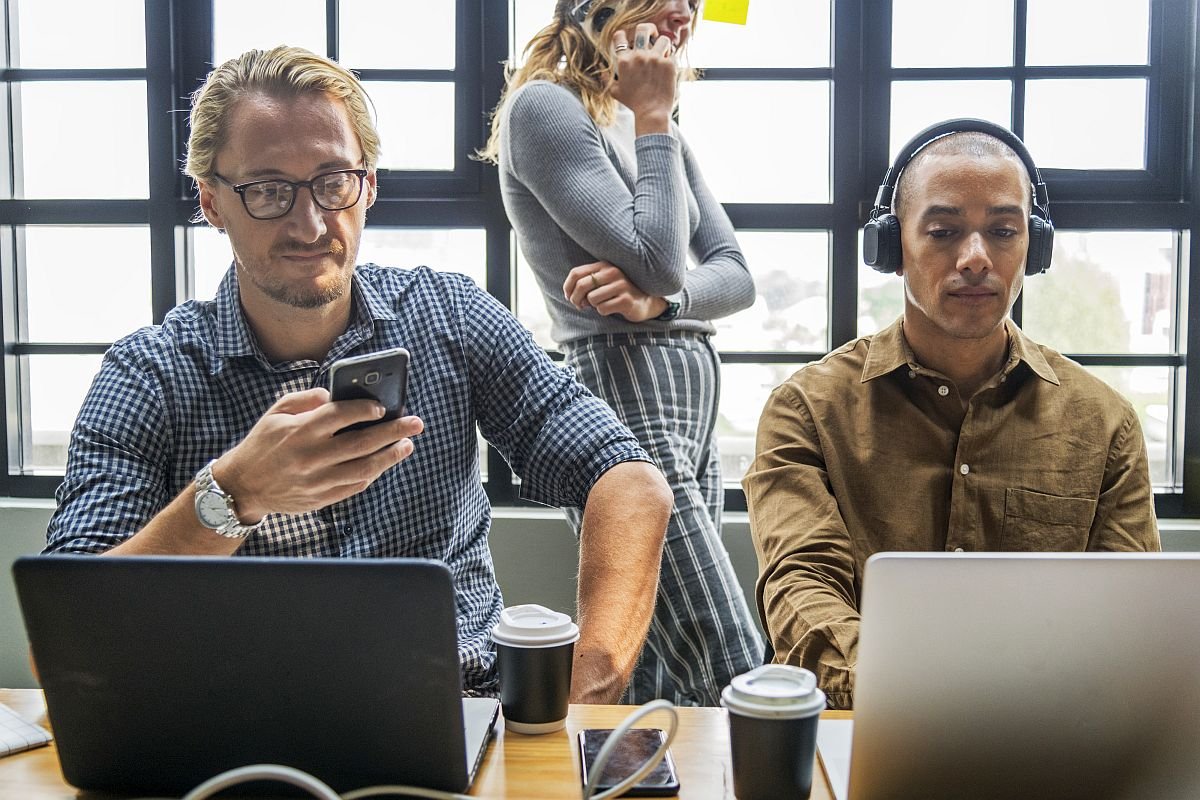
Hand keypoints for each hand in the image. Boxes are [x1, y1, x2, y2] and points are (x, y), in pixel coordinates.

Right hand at [213, 387, 423, 521]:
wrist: (242, 486)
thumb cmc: (263, 444)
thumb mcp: (276, 413)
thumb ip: (305, 399)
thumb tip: (334, 395)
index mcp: (300, 431)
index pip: (340, 415)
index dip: (365, 410)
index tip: (383, 407)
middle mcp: (311, 456)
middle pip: (361, 443)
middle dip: (393, 432)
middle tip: (415, 423)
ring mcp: (317, 480)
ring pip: (364, 468)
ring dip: (390, 456)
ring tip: (406, 445)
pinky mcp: (320, 499)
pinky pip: (354, 486)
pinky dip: (372, 474)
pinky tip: (384, 462)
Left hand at [563, 261, 668, 321]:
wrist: (645, 301)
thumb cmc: (618, 292)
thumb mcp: (603, 282)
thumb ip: (586, 283)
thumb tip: (569, 295)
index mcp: (604, 265)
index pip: (576, 273)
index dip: (568, 287)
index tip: (568, 297)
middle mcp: (613, 272)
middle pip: (582, 286)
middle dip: (576, 299)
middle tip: (580, 306)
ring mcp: (621, 285)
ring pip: (592, 298)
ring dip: (593, 306)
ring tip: (601, 305)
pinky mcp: (626, 300)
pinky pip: (603, 309)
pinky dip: (603, 312)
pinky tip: (612, 309)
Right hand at [609, 24, 676, 135]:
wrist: (652, 112)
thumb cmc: (633, 103)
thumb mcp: (615, 92)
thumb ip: (607, 80)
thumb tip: (602, 73)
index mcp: (624, 60)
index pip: (620, 36)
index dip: (623, 35)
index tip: (628, 39)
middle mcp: (639, 56)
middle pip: (643, 28)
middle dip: (649, 29)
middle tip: (653, 35)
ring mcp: (655, 58)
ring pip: (663, 39)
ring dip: (663, 46)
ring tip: (663, 54)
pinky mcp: (669, 64)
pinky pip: (672, 55)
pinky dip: (670, 61)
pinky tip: (667, 70)